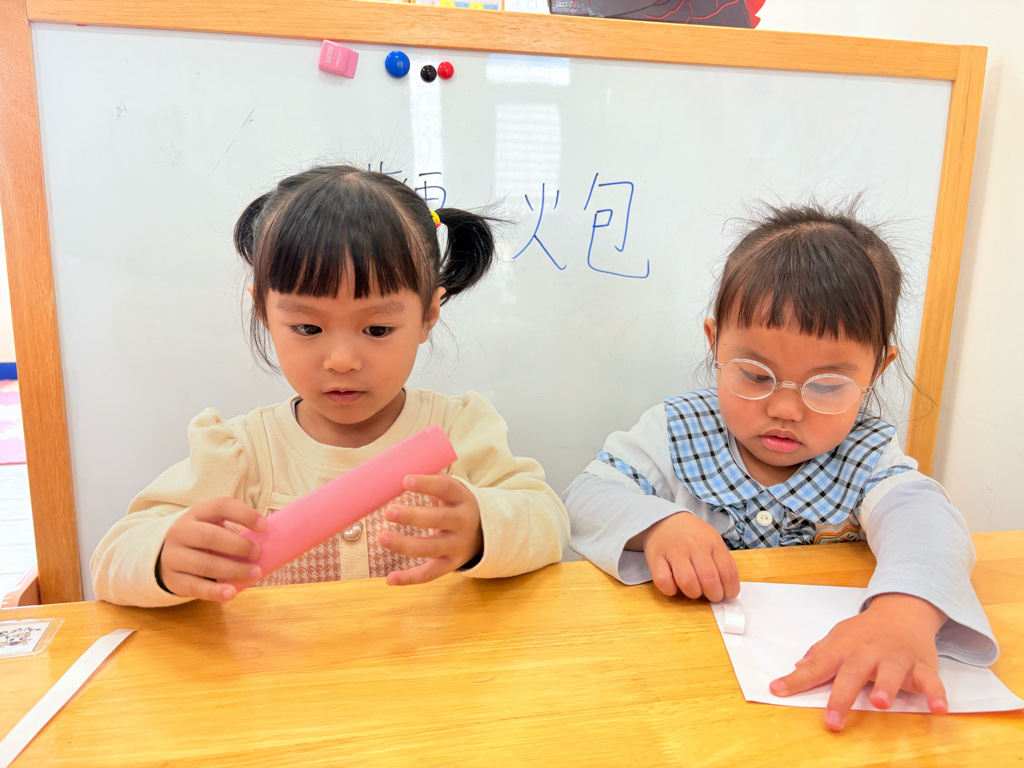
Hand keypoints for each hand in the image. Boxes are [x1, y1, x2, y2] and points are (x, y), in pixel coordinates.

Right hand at [158, 497, 265, 601]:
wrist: (167, 555)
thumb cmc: (203, 540)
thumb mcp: (214, 527)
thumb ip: (236, 531)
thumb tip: (271, 542)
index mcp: (197, 513)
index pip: (221, 506)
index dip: (244, 514)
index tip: (264, 526)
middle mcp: (181, 532)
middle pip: (209, 536)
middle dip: (238, 546)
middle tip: (258, 553)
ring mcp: (173, 556)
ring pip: (204, 564)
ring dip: (233, 570)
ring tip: (255, 574)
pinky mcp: (173, 579)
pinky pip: (195, 587)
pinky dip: (215, 591)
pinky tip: (232, 593)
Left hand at [379, 474, 482, 585]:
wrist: (484, 531)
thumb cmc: (454, 504)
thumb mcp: (450, 489)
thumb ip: (427, 481)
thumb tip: (390, 467)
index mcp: (462, 497)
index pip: (446, 488)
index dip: (427, 484)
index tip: (404, 480)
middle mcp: (463, 522)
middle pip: (439, 519)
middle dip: (413, 516)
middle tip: (388, 511)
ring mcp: (458, 545)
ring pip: (432, 548)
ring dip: (405, 545)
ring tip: (382, 538)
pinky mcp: (451, 564)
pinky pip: (430, 573)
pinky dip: (410, 578)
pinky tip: (390, 579)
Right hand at [641, 511, 738, 601]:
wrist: (664, 519)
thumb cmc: (692, 535)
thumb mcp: (712, 540)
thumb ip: (720, 561)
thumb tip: (727, 589)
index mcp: (712, 542)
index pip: (728, 571)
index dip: (730, 589)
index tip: (728, 594)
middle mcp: (694, 546)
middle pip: (709, 579)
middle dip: (714, 595)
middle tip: (711, 595)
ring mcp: (674, 552)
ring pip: (687, 582)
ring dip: (694, 594)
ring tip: (694, 591)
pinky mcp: (656, 558)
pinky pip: (664, 581)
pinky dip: (671, 590)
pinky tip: (675, 586)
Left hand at [769, 593, 947, 730]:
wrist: (902, 610)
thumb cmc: (865, 631)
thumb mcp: (838, 638)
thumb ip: (818, 655)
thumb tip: (795, 669)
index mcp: (843, 648)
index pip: (816, 665)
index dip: (796, 679)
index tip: (777, 690)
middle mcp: (868, 653)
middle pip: (852, 674)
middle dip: (841, 697)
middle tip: (832, 719)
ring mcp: (895, 659)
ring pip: (891, 674)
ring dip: (886, 688)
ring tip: (880, 703)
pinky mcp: (921, 665)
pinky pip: (930, 681)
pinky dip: (936, 694)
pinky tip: (938, 708)